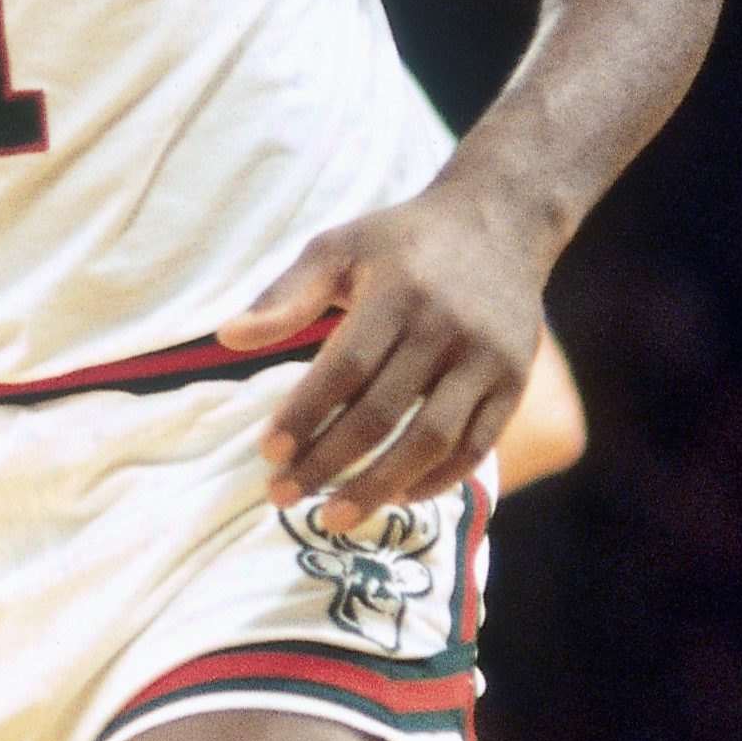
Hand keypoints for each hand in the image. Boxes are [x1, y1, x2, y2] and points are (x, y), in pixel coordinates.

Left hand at [217, 188, 542, 529]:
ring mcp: (487, 360)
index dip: (305, 415)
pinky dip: (437, 480)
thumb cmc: (402, 241)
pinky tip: (396, 497)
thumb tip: (228, 337)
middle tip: (283, 496)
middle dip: (328, 462)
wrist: (500, 222)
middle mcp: (447, 328)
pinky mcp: (513, 382)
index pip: (344, 368)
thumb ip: (285, 294)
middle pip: (383, 413)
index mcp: (398, 293)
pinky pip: (476, 446)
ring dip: (380, 486)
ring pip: (431, 440)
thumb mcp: (339, 247)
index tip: (268, 452)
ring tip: (334, 518)